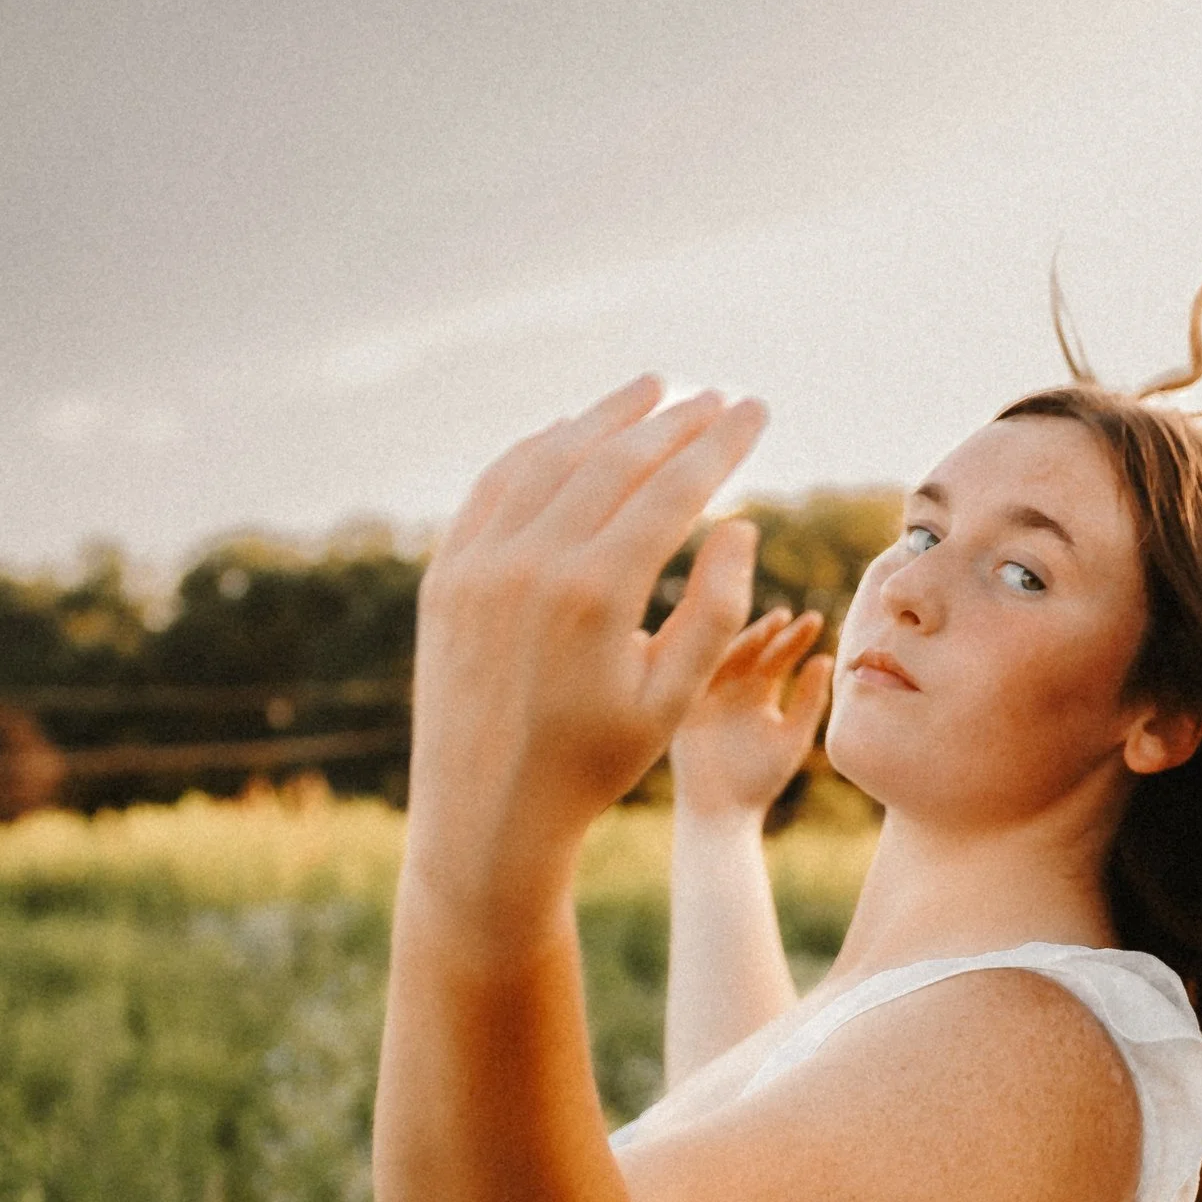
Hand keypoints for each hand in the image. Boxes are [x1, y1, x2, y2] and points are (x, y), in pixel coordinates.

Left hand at [408, 376, 769, 894]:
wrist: (487, 813)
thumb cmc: (593, 763)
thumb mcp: (672, 697)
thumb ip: (715, 609)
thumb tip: (740, 526)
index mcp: (594, 595)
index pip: (672, 490)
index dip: (721, 445)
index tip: (755, 411)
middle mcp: (530, 564)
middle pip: (614, 460)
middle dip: (674, 422)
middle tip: (717, 397)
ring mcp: (479, 562)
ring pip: (550, 458)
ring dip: (605, 418)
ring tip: (652, 389)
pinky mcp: (446, 572)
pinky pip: (495, 486)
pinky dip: (538, 449)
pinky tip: (571, 431)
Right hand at [668, 603, 832, 821]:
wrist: (721, 811)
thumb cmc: (761, 780)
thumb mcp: (792, 737)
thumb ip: (809, 700)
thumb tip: (827, 659)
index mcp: (759, 693)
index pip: (777, 656)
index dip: (795, 637)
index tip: (815, 620)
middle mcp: (732, 686)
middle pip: (752, 649)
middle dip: (769, 631)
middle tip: (788, 617)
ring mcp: (706, 690)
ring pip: (723, 655)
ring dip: (743, 639)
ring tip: (766, 627)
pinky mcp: (684, 702)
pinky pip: (693, 671)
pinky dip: (704, 652)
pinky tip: (722, 637)